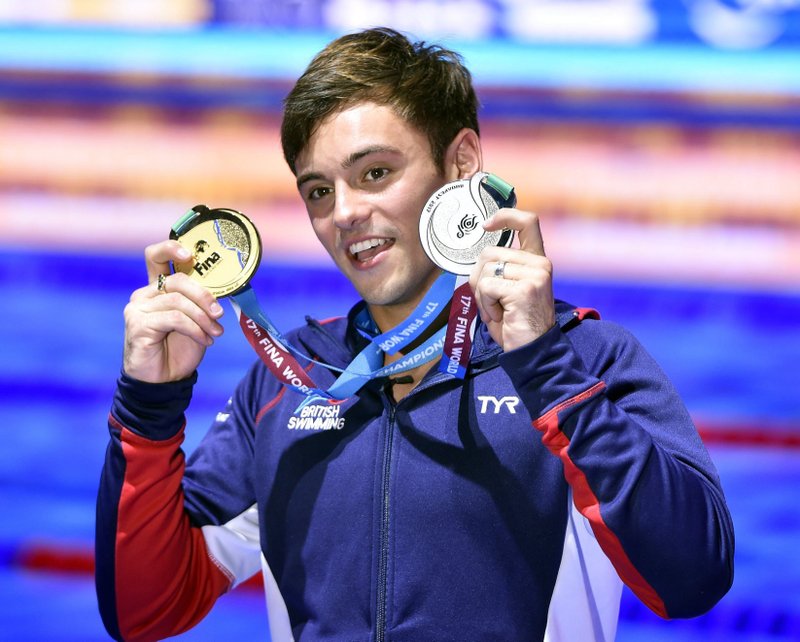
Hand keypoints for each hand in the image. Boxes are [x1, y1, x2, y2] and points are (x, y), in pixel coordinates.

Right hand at [123, 240, 224, 382]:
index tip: (190, 256)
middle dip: (203, 296)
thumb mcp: (196, 320)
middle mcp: (145, 294)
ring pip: (178, 301)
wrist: (164, 379)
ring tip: (215, 333)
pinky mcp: (138, 324)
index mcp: (158, 288)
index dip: (171, 249)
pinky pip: (174, 319)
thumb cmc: (179, 347)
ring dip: (203, 318)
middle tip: (219, 314)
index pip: (156, 256)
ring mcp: (138, 308)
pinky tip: (205, 340)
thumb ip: (201, 302)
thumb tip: (223, 288)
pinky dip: (195, 329)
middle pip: (177, 281)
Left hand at [469, 208, 554, 350]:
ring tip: (498, 310)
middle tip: (491, 302)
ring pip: (485, 271)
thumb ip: (500, 268)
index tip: (486, 225)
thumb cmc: (516, 323)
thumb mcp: (508, 289)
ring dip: (482, 295)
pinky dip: (485, 304)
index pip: (528, 222)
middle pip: (489, 253)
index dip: (505, 216)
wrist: (533, 351)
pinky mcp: (525, 289)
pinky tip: (500, 316)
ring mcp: (534, 275)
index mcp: (537, 261)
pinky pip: (487, 287)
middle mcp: (540, 264)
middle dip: (478, 279)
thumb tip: (477, 257)